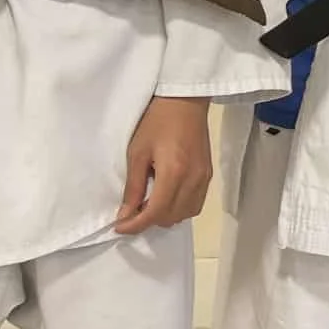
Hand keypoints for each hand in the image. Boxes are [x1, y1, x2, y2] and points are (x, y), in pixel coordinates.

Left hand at [117, 96, 213, 233]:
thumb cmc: (156, 122)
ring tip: (149, 204)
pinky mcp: (209, 175)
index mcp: (174, 173)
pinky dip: (179, 208)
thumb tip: (125, 215)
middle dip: (149, 221)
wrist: (185, 102)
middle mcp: (193, 180)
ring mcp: (204, 178)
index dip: (136, 225)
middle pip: (171, 218)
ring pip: (185, 214)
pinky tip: (166, 197)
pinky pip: (195, 204)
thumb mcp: (137, 153)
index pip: (155, 213)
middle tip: (131, 211)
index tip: (119, 226)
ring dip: (165, 216)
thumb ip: (133, 187)